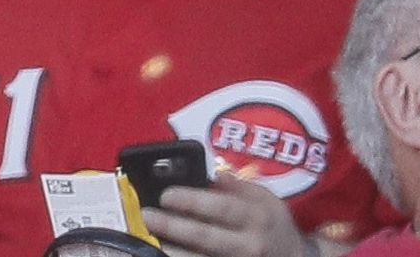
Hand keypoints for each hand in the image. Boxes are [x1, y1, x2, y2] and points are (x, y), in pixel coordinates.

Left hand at [144, 178, 302, 256]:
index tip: (165, 195)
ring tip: (151, 240)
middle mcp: (250, 244)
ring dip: (175, 251)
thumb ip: (238, 185)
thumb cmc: (273, 224)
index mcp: (256, 216)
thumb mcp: (265, 198)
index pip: (221, 207)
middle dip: (173, 227)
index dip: (192, 201)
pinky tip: (165, 254)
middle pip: (206, 237)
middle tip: (146, 216)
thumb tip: (214, 172)